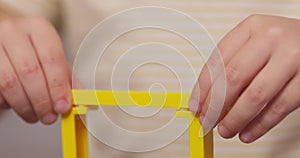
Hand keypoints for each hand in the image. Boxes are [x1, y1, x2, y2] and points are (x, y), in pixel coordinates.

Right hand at [0, 17, 71, 123]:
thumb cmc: (32, 50)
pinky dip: (8, 103)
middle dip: (42, 100)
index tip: (63, 106)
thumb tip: (78, 100)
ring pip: (9, 82)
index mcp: (38, 28)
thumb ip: (66, 77)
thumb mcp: (52, 57)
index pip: (51, 58)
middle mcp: (14, 32)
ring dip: (25, 106)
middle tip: (49, 117)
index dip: (58, 86)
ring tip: (35, 116)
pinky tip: (18, 106)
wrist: (5, 41)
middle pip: (30, 71)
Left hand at [189, 14, 299, 142]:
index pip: (219, 60)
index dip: (203, 87)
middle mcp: (271, 40)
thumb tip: (207, 97)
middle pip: (234, 78)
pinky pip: (278, 108)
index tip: (196, 104)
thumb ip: (231, 64)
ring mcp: (291, 59)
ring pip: (255, 96)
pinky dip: (260, 125)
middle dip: (216, 106)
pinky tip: (248, 132)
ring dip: (236, 119)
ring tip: (226, 130)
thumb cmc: (281, 43)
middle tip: (208, 120)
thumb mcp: (253, 42)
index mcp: (252, 28)